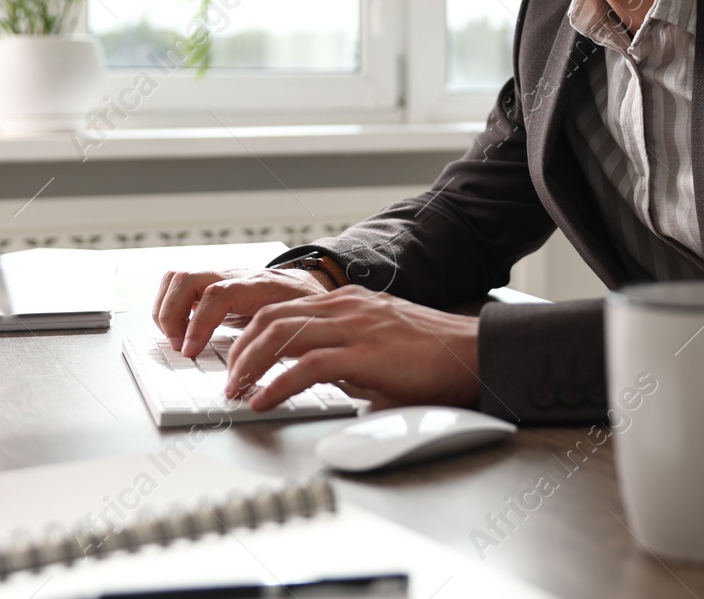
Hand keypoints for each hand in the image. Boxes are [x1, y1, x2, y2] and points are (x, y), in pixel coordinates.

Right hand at [153, 267, 330, 356]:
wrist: (311, 282)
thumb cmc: (306, 305)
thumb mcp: (301, 323)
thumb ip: (281, 341)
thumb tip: (264, 374)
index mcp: (260, 286)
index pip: (220, 294)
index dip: (200, 323)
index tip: (190, 351)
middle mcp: (235, 276)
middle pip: (187, 278)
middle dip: (172, 315)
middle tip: (180, 348)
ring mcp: (220, 277)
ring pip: (177, 277)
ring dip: (165, 310)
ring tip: (175, 340)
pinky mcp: (211, 284)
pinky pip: (179, 286)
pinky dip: (169, 307)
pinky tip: (179, 332)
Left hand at [224, 286, 480, 411]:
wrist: (474, 354)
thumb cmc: (432, 356)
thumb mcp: (377, 345)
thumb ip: (343, 352)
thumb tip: (310, 376)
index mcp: (346, 303)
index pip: (280, 308)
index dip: (249, 335)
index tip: (237, 362)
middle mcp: (345, 308)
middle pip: (270, 317)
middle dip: (239, 350)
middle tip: (229, 380)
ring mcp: (355, 328)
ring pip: (281, 335)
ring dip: (249, 366)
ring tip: (238, 391)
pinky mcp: (366, 354)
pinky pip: (307, 366)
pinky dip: (277, 385)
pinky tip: (264, 401)